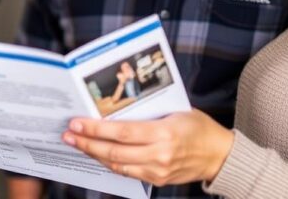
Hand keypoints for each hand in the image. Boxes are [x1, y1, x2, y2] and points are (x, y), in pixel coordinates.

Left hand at [63, 110, 233, 186]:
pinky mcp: (157, 180)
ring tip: (77, 144)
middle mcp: (159, 155)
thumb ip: (147, 113)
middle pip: (114, 151)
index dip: (95, 129)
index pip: (121, 132)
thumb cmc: (198, 127)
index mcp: (164, 133)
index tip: (76, 123)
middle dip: (87, 143)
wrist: (219, 155)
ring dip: (94, 154)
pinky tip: (98, 154)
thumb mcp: (175, 110)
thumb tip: (114, 108)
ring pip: (117, 164)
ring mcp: (157, 170)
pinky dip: (110, 162)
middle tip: (68, 135)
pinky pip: (127, 172)